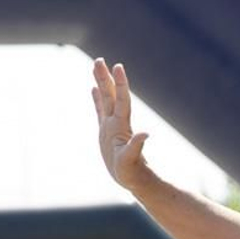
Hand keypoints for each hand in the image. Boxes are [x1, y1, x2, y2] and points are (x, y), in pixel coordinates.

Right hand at [92, 58, 153, 191]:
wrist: (133, 179)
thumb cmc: (132, 172)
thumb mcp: (131, 160)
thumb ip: (137, 147)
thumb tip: (146, 134)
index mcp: (121, 126)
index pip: (121, 100)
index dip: (120, 83)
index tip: (118, 66)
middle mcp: (117, 122)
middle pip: (111, 95)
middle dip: (105, 77)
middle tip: (99, 59)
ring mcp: (111, 126)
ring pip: (105, 99)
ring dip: (101, 83)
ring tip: (96, 67)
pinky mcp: (106, 132)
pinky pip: (100, 110)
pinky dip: (97, 99)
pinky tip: (93, 89)